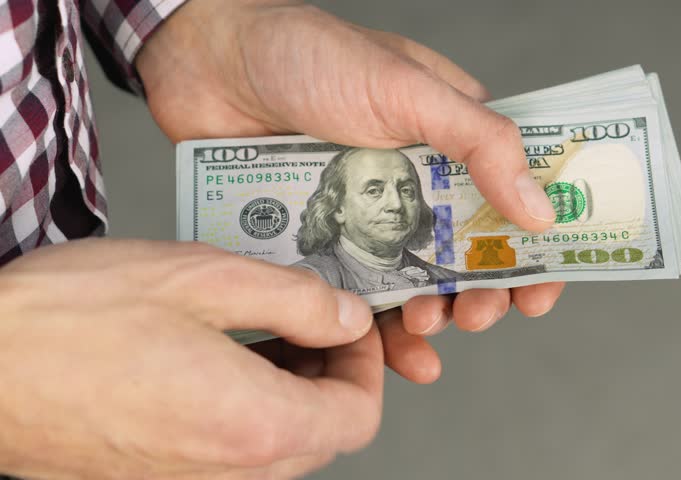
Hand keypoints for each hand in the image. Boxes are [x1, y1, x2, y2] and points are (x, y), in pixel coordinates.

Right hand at [0, 239, 382, 479]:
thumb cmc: (69, 320)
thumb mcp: (203, 279)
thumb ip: (295, 301)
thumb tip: (348, 318)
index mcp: (253, 425)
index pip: (358, 416)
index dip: (368, 365)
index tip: (350, 325)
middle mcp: (227, 472)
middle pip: (322, 433)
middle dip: (330, 372)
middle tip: (311, 320)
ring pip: (277, 444)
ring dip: (289, 387)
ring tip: (261, 329)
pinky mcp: (155, 477)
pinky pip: (229, 450)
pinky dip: (246, 405)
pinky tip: (219, 356)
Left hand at [136, 0, 563, 383]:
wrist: (210, 63)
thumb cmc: (309, 56)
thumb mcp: (407, 89)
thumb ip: (480, 144)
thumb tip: (539, 211)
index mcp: (451, 139)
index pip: (512, 199)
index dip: (533, 249)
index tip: (540, 291)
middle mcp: (417, 179)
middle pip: (468, 252)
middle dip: (483, 293)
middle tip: (478, 315)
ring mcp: (369, 211)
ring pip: (416, 280)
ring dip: (435, 315)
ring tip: (429, 325)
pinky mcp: (325, 237)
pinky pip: (359, 292)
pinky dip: (379, 328)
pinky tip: (394, 349)